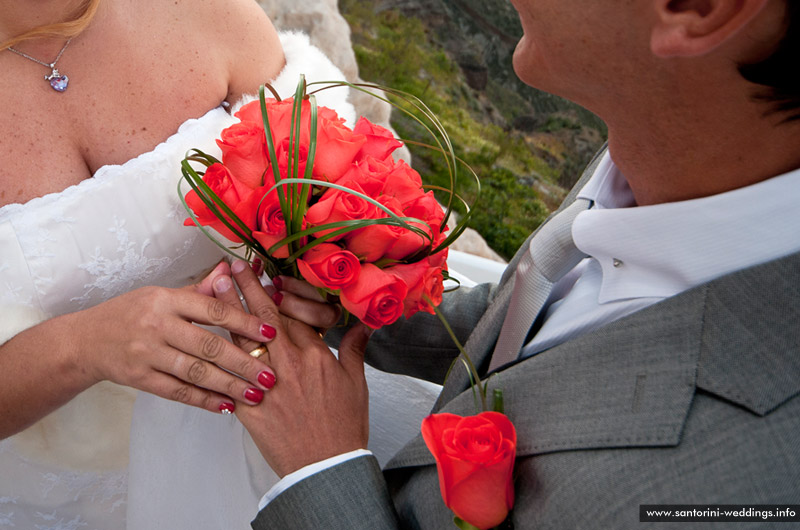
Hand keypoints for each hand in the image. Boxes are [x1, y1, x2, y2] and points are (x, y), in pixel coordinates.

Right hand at [72, 261, 277, 413]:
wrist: (85, 340)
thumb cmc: (132, 313)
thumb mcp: (162, 295)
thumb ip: (199, 289)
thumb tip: (230, 270)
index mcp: (166, 300)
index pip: (212, 310)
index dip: (244, 322)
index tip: (271, 334)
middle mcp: (157, 325)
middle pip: (208, 345)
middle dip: (244, 362)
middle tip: (272, 375)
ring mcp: (147, 354)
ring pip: (196, 372)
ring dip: (229, 385)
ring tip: (256, 394)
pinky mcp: (139, 378)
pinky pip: (178, 392)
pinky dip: (204, 400)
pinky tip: (227, 406)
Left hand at [222, 260, 371, 476]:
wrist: (325, 465)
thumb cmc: (343, 425)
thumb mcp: (356, 383)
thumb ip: (353, 350)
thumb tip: (361, 327)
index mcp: (315, 354)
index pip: (291, 313)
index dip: (275, 291)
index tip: (263, 271)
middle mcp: (289, 363)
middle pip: (263, 318)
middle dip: (246, 288)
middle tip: (230, 266)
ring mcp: (266, 383)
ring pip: (242, 339)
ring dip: (225, 310)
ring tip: (210, 286)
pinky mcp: (249, 405)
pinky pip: (229, 374)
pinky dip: (217, 353)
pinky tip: (204, 336)